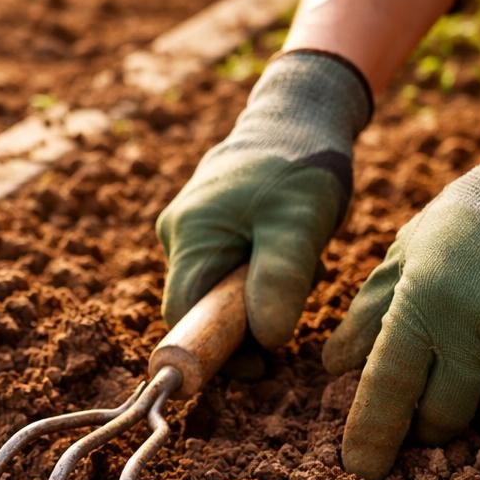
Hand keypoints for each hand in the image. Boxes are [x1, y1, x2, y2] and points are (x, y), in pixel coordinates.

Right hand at [157, 49, 370, 349]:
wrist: (302, 111)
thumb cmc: (301, 161)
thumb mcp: (301, 220)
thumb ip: (281, 278)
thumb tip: (267, 338)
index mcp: (189, 236)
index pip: (184, 317)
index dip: (214, 353)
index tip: (260, 368)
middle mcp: (177, 235)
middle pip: (198, 308)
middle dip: (242, 326)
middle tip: (291, 318)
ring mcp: (191, 230)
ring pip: (216, 291)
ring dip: (255, 300)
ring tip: (299, 272)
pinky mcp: (210, 227)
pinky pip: (227, 271)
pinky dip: (258, 279)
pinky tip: (290, 256)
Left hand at [323, 88, 479, 479]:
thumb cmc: (472, 220)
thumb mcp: (408, 253)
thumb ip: (370, 311)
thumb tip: (334, 367)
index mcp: (426, 301)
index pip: (389, 386)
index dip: (371, 434)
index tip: (358, 471)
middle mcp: (479, 328)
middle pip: (443, 417)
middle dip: (427, 422)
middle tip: (428, 392)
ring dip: (476, 392)